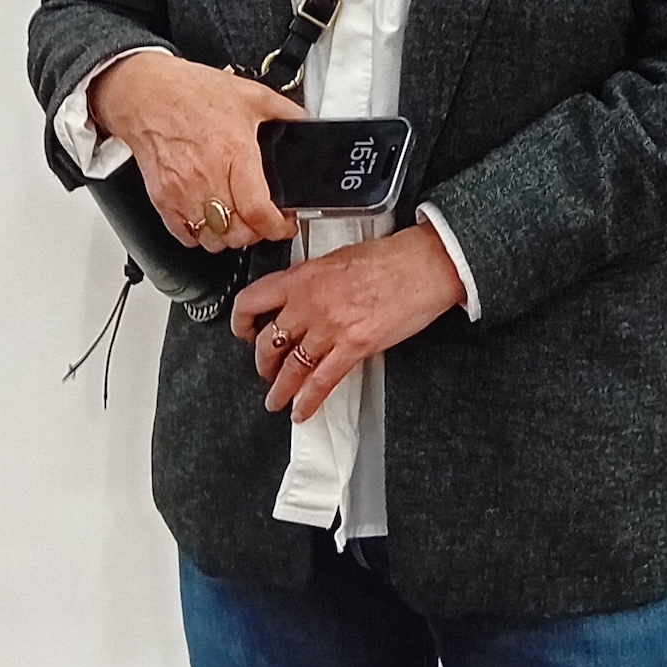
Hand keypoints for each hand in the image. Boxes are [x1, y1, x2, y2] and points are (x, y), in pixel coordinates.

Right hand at [89, 52, 304, 249]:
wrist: (147, 94)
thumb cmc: (193, 93)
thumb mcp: (252, 95)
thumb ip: (286, 113)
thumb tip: (308, 125)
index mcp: (233, 153)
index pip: (257, 210)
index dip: (277, 227)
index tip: (286, 225)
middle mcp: (206, 178)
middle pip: (237, 233)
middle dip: (258, 232)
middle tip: (264, 219)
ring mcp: (181, 193)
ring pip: (212, 240)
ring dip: (230, 237)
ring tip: (239, 221)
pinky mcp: (162, 200)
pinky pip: (185, 236)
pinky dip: (202, 236)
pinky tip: (211, 219)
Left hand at [231, 222, 467, 421]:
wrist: (426, 263)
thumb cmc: (391, 256)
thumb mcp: (339, 257)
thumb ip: (313, 278)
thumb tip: (300, 295)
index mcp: (304, 276)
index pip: (252, 301)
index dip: (240, 322)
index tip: (243, 331)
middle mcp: (310, 302)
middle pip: (267, 343)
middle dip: (262, 364)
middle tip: (266, 370)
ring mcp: (331, 327)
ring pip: (290, 368)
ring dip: (279, 389)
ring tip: (276, 400)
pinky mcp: (354, 346)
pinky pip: (321, 382)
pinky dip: (308, 401)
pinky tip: (301, 410)